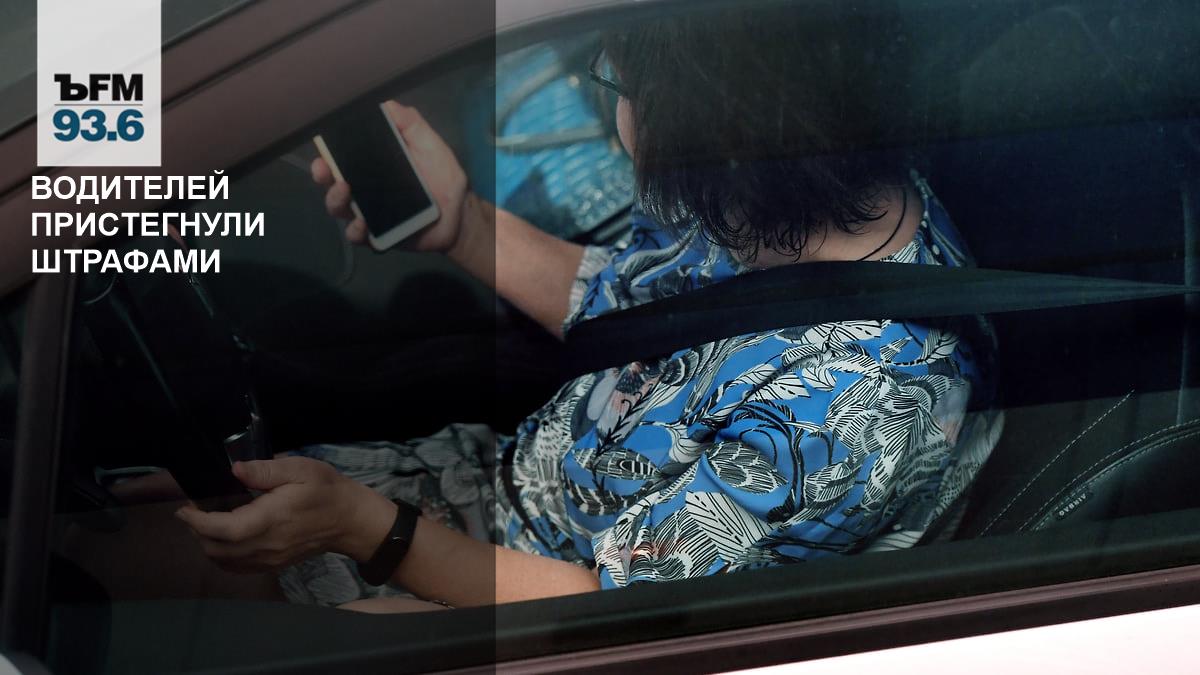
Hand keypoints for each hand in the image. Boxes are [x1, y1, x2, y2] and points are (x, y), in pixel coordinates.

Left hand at [175, 457, 393, 572]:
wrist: (351, 521)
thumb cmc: (327, 490)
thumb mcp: (300, 469)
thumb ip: (265, 471)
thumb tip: (235, 470)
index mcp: (271, 519)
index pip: (223, 530)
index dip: (197, 521)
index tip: (185, 508)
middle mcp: (267, 545)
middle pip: (216, 549)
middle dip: (197, 531)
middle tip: (193, 510)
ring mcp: (269, 560)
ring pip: (223, 562)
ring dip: (207, 544)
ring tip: (206, 522)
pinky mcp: (273, 566)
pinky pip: (237, 568)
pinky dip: (221, 555)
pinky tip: (224, 538)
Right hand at [311, 101, 470, 254]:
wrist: (460, 214)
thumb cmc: (442, 177)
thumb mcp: (429, 145)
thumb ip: (411, 124)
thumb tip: (386, 103)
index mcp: (371, 166)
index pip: (341, 157)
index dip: (327, 151)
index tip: (322, 144)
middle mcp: (363, 189)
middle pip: (332, 182)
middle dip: (322, 175)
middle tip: (324, 168)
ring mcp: (367, 214)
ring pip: (339, 209)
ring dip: (335, 200)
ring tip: (345, 191)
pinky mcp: (377, 236)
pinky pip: (358, 236)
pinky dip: (356, 231)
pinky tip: (362, 223)